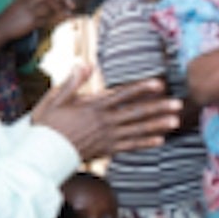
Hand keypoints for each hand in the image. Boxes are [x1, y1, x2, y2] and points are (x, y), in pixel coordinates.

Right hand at [0, 0, 68, 39]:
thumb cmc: (10, 19)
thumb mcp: (19, 6)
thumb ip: (32, 2)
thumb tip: (48, 3)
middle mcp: (28, 2)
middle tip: (72, 4)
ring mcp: (30, 11)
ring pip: (51, 7)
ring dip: (63, 9)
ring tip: (72, 11)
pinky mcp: (31, 22)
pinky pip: (48, 19)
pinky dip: (59, 18)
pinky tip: (67, 17)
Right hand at [32, 66, 182, 161]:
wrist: (40, 154)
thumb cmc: (46, 124)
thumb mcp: (55, 99)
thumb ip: (73, 82)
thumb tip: (86, 63)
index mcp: (93, 107)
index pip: (122, 96)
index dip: (141, 89)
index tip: (159, 84)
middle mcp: (104, 122)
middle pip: (136, 114)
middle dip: (158, 108)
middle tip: (178, 104)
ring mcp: (107, 137)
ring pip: (137, 131)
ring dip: (157, 126)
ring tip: (176, 121)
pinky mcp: (106, 150)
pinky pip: (129, 146)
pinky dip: (145, 144)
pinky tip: (160, 140)